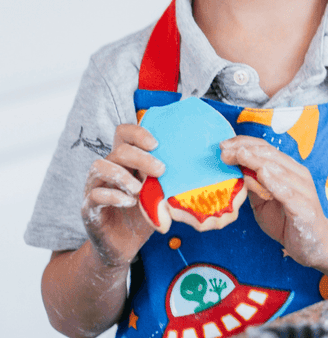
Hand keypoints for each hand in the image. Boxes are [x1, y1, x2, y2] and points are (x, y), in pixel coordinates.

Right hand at [81, 124, 164, 267]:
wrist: (124, 246)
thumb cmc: (143, 214)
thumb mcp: (158, 194)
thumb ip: (165, 180)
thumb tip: (187, 168)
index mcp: (125, 162)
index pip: (123, 134)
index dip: (137, 133)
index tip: (156, 144)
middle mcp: (108, 170)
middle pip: (118, 150)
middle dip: (141, 157)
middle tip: (160, 169)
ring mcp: (95, 187)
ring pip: (100, 166)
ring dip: (123, 175)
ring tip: (140, 189)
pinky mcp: (88, 208)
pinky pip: (94, 194)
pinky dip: (113, 196)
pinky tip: (129, 203)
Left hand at [220, 136, 327, 267]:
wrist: (316, 245)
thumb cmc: (288, 220)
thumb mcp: (263, 202)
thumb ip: (252, 186)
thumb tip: (234, 170)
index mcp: (289, 169)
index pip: (266, 149)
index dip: (245, 144)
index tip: (223, 145)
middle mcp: (298, 175)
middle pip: (270, 155)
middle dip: (245, 150)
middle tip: (224, 151)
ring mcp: (303, 190)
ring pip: (279, 170)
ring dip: (257, 161)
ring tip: (239, 155)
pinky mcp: (305, 208)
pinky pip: (288, 193)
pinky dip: (274, 182)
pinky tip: (262, 174)